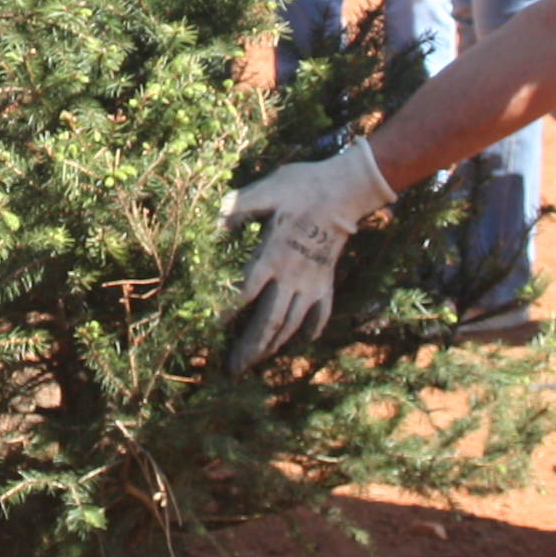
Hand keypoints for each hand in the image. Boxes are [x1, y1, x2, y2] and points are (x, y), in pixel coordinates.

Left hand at [220, 137, 392, 368]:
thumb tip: (209, 226)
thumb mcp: (265, 191)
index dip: (224, 312)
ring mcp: (312, 282)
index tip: (208, 330)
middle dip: (250, 348)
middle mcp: (293, 276)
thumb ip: (236, 209)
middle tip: (233, 369)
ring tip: (256, 362)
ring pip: (292, 325)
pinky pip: (319, 316)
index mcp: (272, 255)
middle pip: (269, 321)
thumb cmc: (302, 187)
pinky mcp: (326, 281)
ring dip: (273, 347)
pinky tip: (297, 345)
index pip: (244, 292)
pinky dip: (308, 334)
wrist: (347, 189)